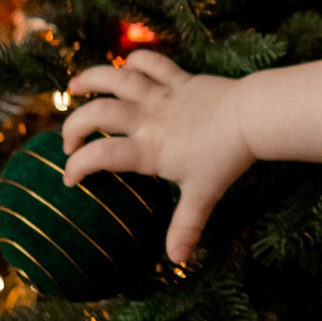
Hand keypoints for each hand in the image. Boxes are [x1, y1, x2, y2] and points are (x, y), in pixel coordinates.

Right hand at [61, 53, 249, 265]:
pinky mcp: (179, 79)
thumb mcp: (204, 196)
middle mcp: (148, 119)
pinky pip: (152, 62)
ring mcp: (162, 95)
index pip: (100, 156)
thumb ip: (186, 227)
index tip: (69, 179)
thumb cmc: (226, 158)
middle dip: (74, 127)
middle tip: (68, 143)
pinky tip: (126, 66)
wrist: (253, 117)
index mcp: (149, 149)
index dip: (78, 166)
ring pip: (118, 78)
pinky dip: (137, 60)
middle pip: (98, 114)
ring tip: (74, 86)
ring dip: (92, 79)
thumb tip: (177, 260)